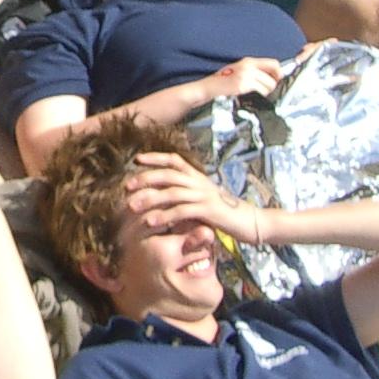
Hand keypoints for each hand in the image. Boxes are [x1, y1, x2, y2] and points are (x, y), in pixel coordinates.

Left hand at [123, 152, 262, 245]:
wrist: (252, 221)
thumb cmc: (225, 214)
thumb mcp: (204, 200)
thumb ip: (186, 197)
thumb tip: (164, 199)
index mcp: (197, 177)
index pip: (174, 160)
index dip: (155, 157)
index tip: (136, 159)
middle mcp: (199, 182)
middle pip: (168, 174)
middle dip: (145, 178)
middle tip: (126, 186)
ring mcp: (204, 195)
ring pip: (172, 192)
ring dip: (150, 199)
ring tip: (131, 206)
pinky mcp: (209, 211)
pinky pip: (182, 211)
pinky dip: (165, 216)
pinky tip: (151, 222)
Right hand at [209, 55, 283, 99]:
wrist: (208, 88)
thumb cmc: (222, 82)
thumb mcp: (239, 71)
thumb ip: (254, 71)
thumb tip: (272, 77)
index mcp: (248, 61)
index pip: (274, 63)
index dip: (279, 72)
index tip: (277, 79)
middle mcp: (248, 66)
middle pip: (274, 76)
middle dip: (272, 85)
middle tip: (264, 90)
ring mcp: (246, 75)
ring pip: (269, 86)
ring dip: (265, 93)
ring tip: (254, 94)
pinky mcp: (243, 85)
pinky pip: (261, 92)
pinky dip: (258, 97)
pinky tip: (250, 97)